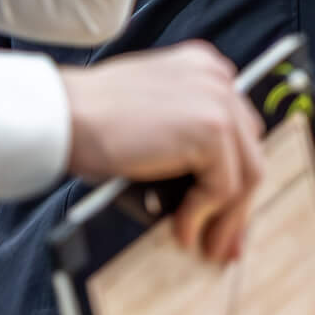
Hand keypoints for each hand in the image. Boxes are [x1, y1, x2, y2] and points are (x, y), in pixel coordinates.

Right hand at [61, 42, 264, 262]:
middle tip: (222, 242)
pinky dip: (204, 214)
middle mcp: (218, 78)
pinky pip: (225, 187)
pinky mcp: (213, 128)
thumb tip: (211, 197)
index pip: (239, 132)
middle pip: (249, 153)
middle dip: (237, 205)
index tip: (226, 216)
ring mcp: (219, 101)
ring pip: (246, 174)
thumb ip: (186, 143)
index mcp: (204, 69)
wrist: (66, 115)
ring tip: (202, 245)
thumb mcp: (153, 121)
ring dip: (224, 218)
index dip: (235, 178)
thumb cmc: (93, 122)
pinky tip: (181, 228)